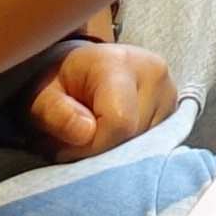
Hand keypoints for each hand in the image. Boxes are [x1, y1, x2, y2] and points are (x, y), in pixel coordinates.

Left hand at [29, 37, 178, 158]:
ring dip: (115, 152)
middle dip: (101, 151)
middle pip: (134, 137)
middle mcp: (154, 73)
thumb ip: (56, 114)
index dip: (91, 146)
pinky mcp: (174, 110)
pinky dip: (130, 149)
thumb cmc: (57, 85)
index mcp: (119, 63)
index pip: (119, 122)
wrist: (80, 71)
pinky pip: (155, 145)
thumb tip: (86, 133)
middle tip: (75, 144)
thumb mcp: (41, 97)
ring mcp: (169, 92)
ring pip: (146, 145)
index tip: (64, 148)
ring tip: (93, 137)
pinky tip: (112, 137)